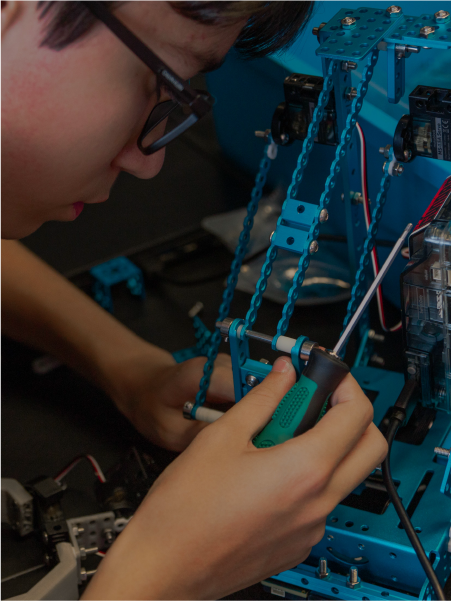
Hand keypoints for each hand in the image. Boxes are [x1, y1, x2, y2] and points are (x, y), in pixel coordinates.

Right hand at [83, 357, 386, 600]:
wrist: (164, 566)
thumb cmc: (184, 508)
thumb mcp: (222, 436)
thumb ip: (262, 399)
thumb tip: (284, 375)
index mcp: (305, 470)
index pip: (356, 415)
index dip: (345, 385)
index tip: (324, 375)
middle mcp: (318, 503)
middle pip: (370, 447)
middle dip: (350, 415)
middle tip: (313, 401)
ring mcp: (311, 529)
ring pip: (345, 476)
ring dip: (326, 446)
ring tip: (277, 436)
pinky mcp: (298, 545)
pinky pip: (320, 502)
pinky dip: (308, 478)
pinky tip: (267, 472)